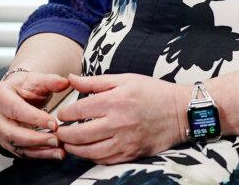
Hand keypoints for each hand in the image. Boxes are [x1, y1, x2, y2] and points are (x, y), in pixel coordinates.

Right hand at [0, 69, 69, 159]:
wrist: (16, 93)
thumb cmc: (25, 86)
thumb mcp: (37, 79)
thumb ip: (51, 81)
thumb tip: (65, 82)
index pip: (16, 110)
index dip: (35, 118)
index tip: (54, 124)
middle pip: (12, 133)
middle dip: (36, 139)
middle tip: (56, 140)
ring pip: (17, 146)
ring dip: (39, 151)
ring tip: (59, 151)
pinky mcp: (6, 142)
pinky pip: (21, 152)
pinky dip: (38, 155)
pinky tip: (54, 153)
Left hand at [54, 74, 188, 164]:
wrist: (179, 111)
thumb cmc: (151, 91)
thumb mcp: (124, 79)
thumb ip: (94, 81)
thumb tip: (70, 78)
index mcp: (113, 101)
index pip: (77, 111)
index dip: (64, 114)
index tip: (61, 115)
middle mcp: (117, 123)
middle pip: (79, 135)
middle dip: (63, 135)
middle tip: (58, 132)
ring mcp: (124, 141)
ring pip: (89, 152)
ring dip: (74, 149)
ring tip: (68, 143)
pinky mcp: (131, 154)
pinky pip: (104, 160)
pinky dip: (91, 157)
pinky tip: (87, 150)